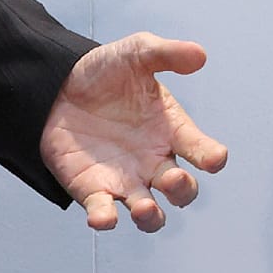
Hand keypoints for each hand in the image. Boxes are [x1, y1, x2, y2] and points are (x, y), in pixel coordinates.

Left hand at [41, 32, 228, 231]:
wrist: (59, 85)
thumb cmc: (107, 72)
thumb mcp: (137, 53)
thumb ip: (166, 53)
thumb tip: (199, 55)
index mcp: (172, 131)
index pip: (202, 150)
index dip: (212, 157)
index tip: (214, 158)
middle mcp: (154, 162)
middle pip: (181, 191)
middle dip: (183, 190)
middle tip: (173, 179)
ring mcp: (126, 180)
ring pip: (150, 214)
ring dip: (152, 217)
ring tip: (145, 208)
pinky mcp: (93, 190)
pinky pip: (104, 212)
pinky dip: (105, 219)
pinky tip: (102, 217)